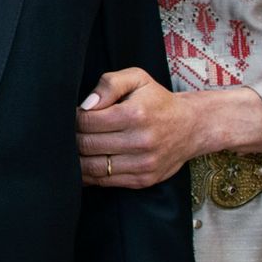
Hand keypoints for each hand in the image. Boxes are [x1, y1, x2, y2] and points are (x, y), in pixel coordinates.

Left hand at [78, 69, 203, 187]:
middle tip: (70, 133)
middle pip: (87, 145)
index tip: (73, 115)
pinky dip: (89, 175)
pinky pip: (105, 182)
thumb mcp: (137, 79)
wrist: (191, 126)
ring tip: (74, 149)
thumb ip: (109, 84)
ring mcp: (142, 164)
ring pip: (93, 167)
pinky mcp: (143, 180)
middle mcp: (140, 141)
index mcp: (135, 114)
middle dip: (72, 139)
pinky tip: (86, 163)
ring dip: (77, 159)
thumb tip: (86, 105)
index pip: (87, 121)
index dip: (73, 118)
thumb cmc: (157, 100)